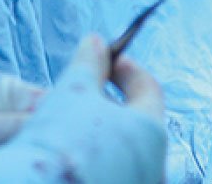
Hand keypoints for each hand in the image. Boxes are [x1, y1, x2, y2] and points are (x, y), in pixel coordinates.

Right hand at [0, 36, 165, 183]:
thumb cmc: (57, 139)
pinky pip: (112, 170)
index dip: (124, 68)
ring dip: (100, 131)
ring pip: (122, 148)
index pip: (148, 88)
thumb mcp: (72, 91)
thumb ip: (89, 64)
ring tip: (67, 125)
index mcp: (150, 130)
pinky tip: (67, 155)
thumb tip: (96, 42)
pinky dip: (95, 157)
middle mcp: (153, 162)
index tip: (103, 58)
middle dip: (108, 101)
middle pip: (135, 121)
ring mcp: (137, 182)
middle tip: (81, 90)